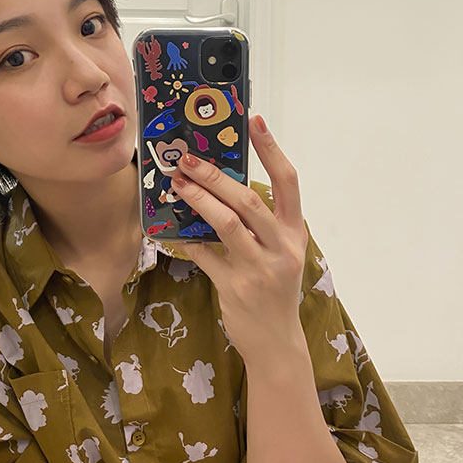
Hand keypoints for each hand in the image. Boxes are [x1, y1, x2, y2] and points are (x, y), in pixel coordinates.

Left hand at [169, 114, 308, 364]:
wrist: (276, 341)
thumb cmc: (274, 291)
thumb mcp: (279, 254)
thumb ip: (260, 225)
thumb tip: (221, 190)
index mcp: (294, 233)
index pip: (289, 182)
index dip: (271, 149)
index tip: (254, 120)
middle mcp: (281, 247)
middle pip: (248, 200)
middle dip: (215, 176)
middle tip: (189, 159)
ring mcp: (259, 268)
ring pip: (227, 223)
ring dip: (198, 199)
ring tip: (177, 183)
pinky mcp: (235, 287)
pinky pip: (204, 256)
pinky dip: (185, 240)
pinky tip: (168, 229)